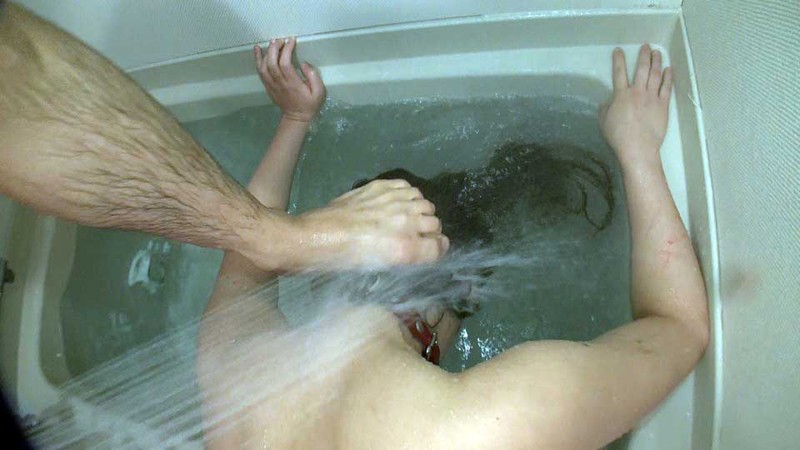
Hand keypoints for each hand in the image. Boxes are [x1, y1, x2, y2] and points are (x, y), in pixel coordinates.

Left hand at [254, 37, 325, 122]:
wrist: (296, 118)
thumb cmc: (310, 104)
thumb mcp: (319, 92)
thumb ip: (314, 77)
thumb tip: (304, 64)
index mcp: (293, 84)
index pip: (285, 63)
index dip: (286, 50)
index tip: (291, 40)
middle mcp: (280, 83)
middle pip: (272, 63)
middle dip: (274, 48)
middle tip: (281, 40)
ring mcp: (272, 85)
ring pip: (264, 66)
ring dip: (266, 52)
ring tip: (272, 42)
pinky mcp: (268, 86)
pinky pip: (260, 71)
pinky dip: (257, 59)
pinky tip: (257, 49)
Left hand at [295, 179, 449, 267]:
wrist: (318, 237)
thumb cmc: (345, 260)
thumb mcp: (380, 268)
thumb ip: (406, 257)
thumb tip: (420, 249)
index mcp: (405, 248)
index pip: (440, 246)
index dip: (438, 250)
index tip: (432, 250)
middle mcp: (406, 222)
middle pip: (435, 224)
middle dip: (430, 232)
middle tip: (416, 236)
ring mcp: (394, 201)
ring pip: (425, 204)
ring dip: (421, 212)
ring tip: (408, 218)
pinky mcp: (382, 187)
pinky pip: (409, 188)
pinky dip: (409, 196)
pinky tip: (399, 202)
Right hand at [599, 44, 672, 169]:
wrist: (638, 147)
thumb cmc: (618, 136)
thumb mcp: (603, 122)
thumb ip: (604, 109)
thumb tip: (606, 102)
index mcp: (621, 95)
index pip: (619, 72)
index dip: (618, 60)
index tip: (619, 50)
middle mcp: (637, 91)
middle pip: (641, 69)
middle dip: (643, 55)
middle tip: (646, 46)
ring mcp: (652, 97)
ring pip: (655, 74)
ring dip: (656, 62)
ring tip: (657, 52)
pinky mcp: (663, 105)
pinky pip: (666, 87)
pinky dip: (668, 77)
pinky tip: (669, 69)